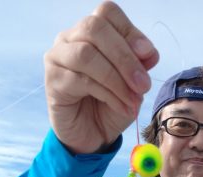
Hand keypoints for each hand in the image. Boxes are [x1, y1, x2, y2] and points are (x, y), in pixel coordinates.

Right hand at [44, 1, 158, 153]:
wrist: (92, 137)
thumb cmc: (110, 106)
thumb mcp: (132, 85)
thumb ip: (139, 65)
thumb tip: (149, 52)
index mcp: (90, 32)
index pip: (107, 13)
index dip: (130, 31)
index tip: (149, 56)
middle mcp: (70, 38)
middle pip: (95, 28)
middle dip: (124, 57)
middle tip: (143, 84)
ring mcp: (57, 57)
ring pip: (86, 54)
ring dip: (116, 79)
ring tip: (133, 100)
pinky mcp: (52, 80)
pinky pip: (81, 80)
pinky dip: (108, 94)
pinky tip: (121, 106)